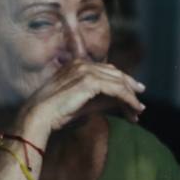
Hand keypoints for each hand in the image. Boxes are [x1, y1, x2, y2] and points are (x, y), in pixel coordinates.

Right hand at [17, 61, 145, 142]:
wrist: (39, 115)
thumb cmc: (57, 112)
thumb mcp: (84, 102)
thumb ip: (102, 99)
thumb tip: (121, 102)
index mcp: (77, 65)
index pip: (108, 71)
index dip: (123, 83)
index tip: (134, 96)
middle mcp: (82, 64)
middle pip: (116, 75)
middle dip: (130, 91)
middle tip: (140, 106)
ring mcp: (86, 71)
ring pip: (119, 83)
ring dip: (131, 99)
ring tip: (138, 112)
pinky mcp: (90, 81)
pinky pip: (118, 90)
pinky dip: (129, 100)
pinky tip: (134, 110)